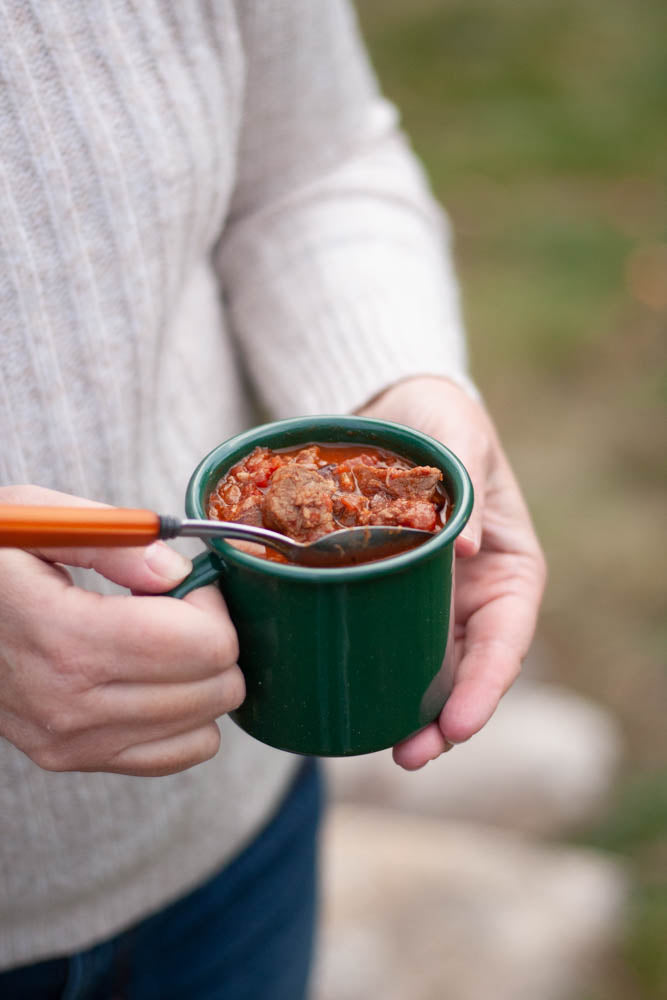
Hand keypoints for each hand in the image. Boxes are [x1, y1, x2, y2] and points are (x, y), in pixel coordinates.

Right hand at [0, 486, 243, 776]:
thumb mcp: (38, 520)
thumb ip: (117, 542)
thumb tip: (176, 572)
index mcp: (67, 638)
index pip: (204, 645)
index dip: (211, 603)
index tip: (185, 581)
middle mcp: (72, 705)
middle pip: (216, 687)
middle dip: (213, 638)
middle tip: (175, 608)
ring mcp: (73, 741)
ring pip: (206, 725)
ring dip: (199, 678)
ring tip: (157, 641)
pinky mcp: (74, 758)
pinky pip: (180, 753)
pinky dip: (185, 716)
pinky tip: (153, 677)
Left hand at [360, 377, 546, 769]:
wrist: (392, 413)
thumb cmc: (440, 421)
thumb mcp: (460, 435)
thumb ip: (467, 481)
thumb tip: (470, 548)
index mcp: (507, 571)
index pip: (506, 641)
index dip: (487, 687)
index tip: (462, 722)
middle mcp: (472, 599)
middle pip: (467, 673)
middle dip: (446, 721)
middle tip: (412, 753)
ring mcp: (429, 604)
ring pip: (426, 672)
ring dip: (408, 714)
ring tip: (385, 749)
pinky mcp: (383, 598)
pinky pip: (381, 642)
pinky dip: (370, 675)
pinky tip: (344, 699)